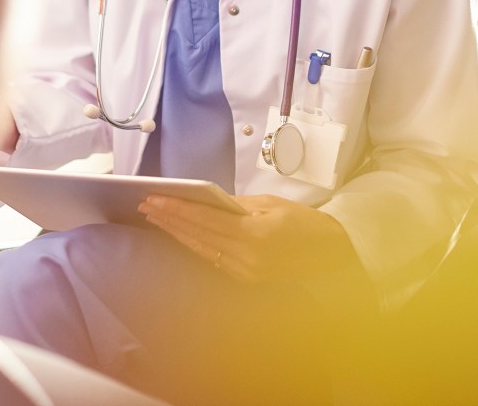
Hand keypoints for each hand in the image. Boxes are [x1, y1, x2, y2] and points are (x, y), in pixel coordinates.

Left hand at [138, 193, 363, 284]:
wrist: (330, 254)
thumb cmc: (304, 223)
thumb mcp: (271, 204)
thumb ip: (236, 204)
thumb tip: (207, 200)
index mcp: (254, 234)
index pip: (206, 219)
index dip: (178, 209)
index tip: (155, 199)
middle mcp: (247, 257)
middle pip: (199, 236)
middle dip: (170, 220)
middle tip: (146, 205)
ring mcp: (246, 271)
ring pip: (202, 249)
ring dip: (177, 233)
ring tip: (156, 218)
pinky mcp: (246, 278)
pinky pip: (213, 259)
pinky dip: (195, 245)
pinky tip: (180, 235)